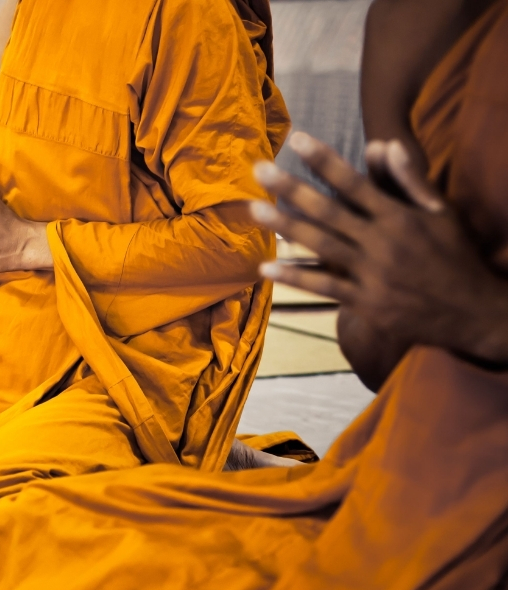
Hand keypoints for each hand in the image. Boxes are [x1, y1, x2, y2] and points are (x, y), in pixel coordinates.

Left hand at [250, 132, 507, 366]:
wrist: (474, 311)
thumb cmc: (455, 255)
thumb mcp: (441, 213)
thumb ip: (409, 179)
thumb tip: (385, 143)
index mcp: (400, 216)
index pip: (355, 182)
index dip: (324, 161)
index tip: (298, 139)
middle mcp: (383, 242)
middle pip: (329, 210)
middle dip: (292, 188)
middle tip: (260, 169)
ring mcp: (373, 273)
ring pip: (321, 246)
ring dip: (286, 227)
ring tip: (254, 209)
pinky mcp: (366, 303)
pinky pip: (324, 288)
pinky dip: (295, 277)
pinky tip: (266, 268)